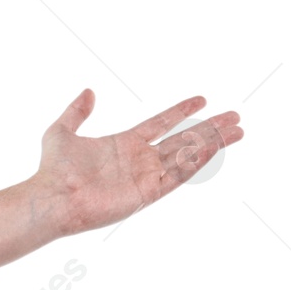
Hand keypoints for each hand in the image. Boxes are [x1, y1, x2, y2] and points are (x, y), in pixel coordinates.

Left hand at [30, 89, 242, 236]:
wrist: (52, 197)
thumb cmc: (53, 170)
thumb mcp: (61, 132)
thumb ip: (76, 112)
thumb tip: (88, 92)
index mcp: (123, 144)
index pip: (161, 124)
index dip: (181, 111)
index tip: (202, 99)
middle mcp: (138, 160)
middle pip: (182, 139)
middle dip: (210, 129)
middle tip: (235, 116)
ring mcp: (145, 177)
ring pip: (186, 156)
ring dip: (212, 143)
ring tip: (237, 130)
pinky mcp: (146, 193)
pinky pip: (177, 175)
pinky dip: (195, 162)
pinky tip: (213, 147)